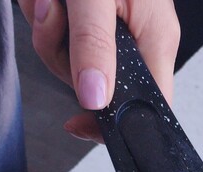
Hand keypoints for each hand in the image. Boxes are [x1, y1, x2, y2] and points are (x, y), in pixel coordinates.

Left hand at [18, 0, 180, 141]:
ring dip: (48, 33)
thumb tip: (94, 99)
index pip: (148, 107)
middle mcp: (138, 40)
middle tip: (53, 19)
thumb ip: (94, 45)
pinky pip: (63, 38)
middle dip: (64, 58)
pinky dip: (45, 17)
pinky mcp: (92, 21)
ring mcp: (114, 32)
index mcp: (156, 39)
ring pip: (74, 63)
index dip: (113, 122)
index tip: (80, 123)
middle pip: (99, 86)